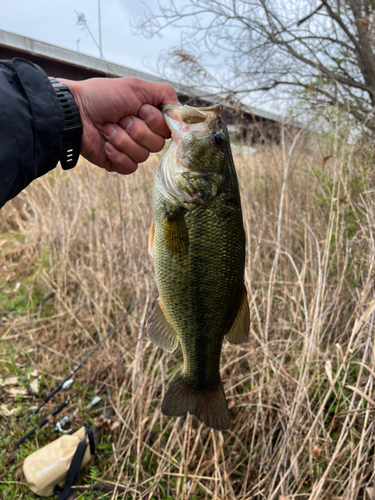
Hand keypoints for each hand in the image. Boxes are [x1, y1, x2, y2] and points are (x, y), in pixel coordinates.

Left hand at [58, 77, 177, 173]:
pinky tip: (106, 144)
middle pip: (158, 145)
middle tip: (121, 118)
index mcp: (149, 118)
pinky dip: (117, 154)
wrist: (75, 112)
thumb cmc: (102, 96)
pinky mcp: (118, 164)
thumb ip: (164, 94)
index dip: (155, 122)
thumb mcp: (136, 86)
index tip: (141, 110)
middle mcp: (142, 135)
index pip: (168, 130)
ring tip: (108, 128)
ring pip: (143, 157)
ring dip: (123, 140)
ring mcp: (130, 150)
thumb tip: (182, 110)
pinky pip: (130, 167)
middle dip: (137, 130)